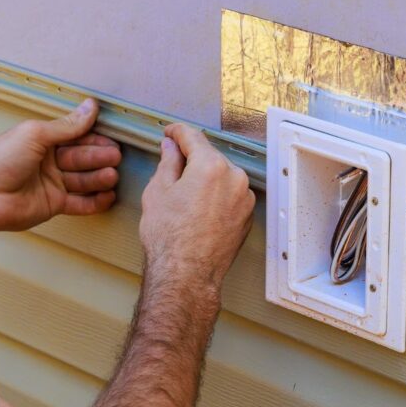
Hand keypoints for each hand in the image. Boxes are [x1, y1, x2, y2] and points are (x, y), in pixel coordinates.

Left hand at [0, 98, 121, 232]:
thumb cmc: (0, 161)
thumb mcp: (35, 134)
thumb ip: (67, 125)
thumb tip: (90, 107)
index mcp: (42, 141)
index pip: (76, 138)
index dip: (94, 139)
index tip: (112, 140)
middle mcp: (48, 162)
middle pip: (82, 158)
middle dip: (99, 158)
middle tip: (114, 157)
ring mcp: (52, 184)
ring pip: (84, 181)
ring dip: (100, 178)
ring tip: (111, 176)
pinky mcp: (53, 205)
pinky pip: (80, 203)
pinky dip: (95, 201)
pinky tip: (108, 196)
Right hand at [140, 124, 254, 287]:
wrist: (186, 274)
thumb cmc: (170, 239)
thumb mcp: (158, 192)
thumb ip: (168, 163)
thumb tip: (171, 149)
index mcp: (211, 167)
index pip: (193, 137)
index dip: (177, 132)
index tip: (170, 133)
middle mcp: (234, 179)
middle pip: (210, 156)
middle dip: (191, 157)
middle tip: (171, 164)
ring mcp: (244, 199)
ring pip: (222, 176)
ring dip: (205, 177)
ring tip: (183, 195)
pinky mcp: (247, 216)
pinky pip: (230, 195)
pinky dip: (216, 194)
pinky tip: (198, 209)